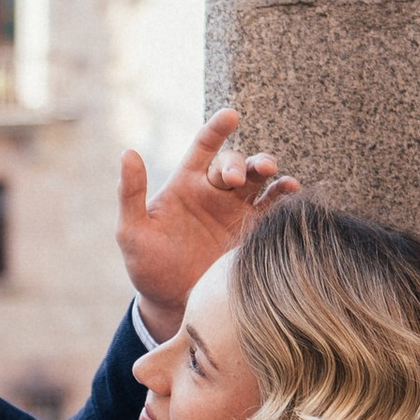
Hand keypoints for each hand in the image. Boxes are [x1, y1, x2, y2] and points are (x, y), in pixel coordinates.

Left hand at [117, 110, 302, 337]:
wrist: (173, 303)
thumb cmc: (148, 266)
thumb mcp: (132, 232)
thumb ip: (130, 194)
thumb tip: (127, 153)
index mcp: (187, 184)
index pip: (204, 147)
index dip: (216, 130)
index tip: (230, 116)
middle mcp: (215, 192)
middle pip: (235, 163)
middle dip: (239, 164)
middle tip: (235, 179)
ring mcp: (237, 211)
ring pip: (259, 180)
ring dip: (267, 171)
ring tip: (273, 173)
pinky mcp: (253, 232)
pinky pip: (274, 207)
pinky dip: (285, 195)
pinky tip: (292, 191)